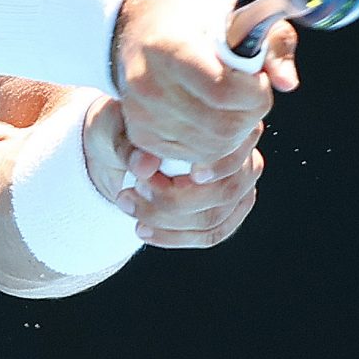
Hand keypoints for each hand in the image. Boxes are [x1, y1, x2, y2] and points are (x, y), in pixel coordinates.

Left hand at [80, 95, 261, 249]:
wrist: (121, 147)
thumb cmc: (122, 128)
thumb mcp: (116, 128)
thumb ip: (130, 145)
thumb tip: (145, 166)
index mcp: (225, 121)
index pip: (234, 150)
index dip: (215, 166)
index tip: (182, 176)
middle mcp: (243, 155)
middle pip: (225, 192)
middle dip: (175, 200)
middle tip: (134, 191)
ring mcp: (239, 187)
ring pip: (213, 219)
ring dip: (167, 221)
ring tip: (128, 205)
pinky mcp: (228, 214)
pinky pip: (209, 236)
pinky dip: (172, 237)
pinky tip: (143, 229)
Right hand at [109, 0, 301, 172]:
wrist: (140, 27)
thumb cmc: (192, 19)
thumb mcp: (240, 13)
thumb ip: (274, 41)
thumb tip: (286, 82)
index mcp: (171, 47)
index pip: (224, 92)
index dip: (255, 93)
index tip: (257, 80)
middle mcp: (148, 83)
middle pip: (222, 127)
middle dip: (251, 116)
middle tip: (249, 96)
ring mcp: (141, 113)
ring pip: (211, 148)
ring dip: (235, 133)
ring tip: (230, 106)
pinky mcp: (140, 134)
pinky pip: (192, 156)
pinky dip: (213, 144)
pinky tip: (212, 119)